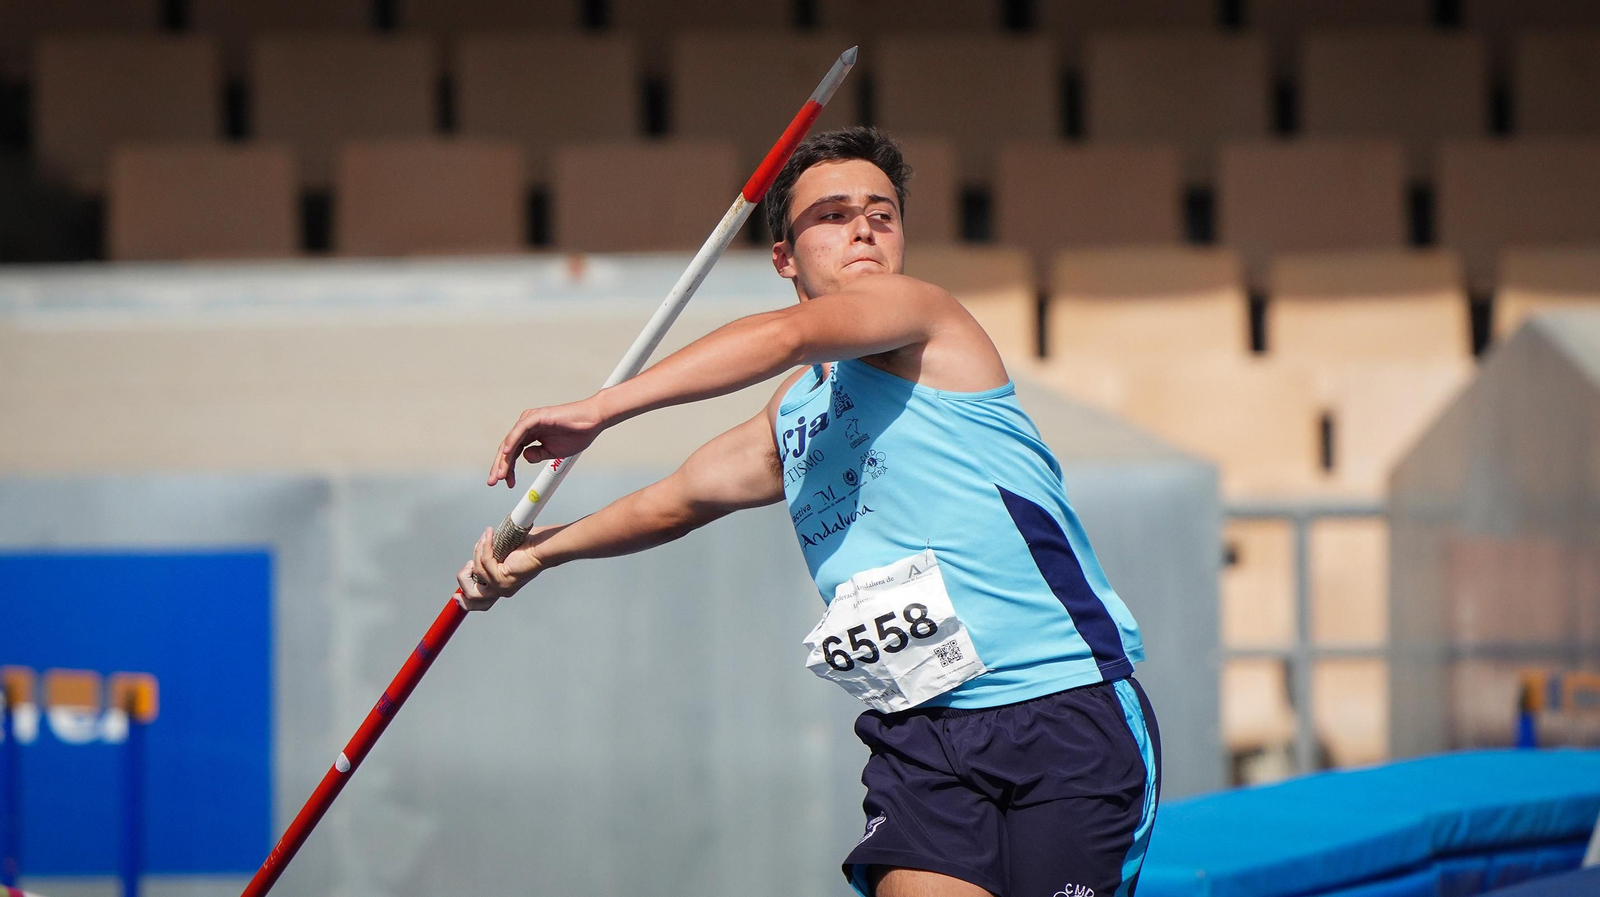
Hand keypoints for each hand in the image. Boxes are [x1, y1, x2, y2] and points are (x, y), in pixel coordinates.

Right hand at [454, 526, 547, 610]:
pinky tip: (489, 534)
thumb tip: (477, 553)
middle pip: (472, 597)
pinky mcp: (502, 578)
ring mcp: (502, 586)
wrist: (544, 547)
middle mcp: (501, 590)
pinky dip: (485, 545)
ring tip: (487, 538)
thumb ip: (490, 559)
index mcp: (502, 587)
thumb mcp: (504, 555)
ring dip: (478, 552)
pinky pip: (485, 561)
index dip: (465, 602)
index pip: (480, 604)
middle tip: (469, 564)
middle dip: (463, 579)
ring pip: (476, 572)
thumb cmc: (530, 547)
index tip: (455, 597)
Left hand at [489, 397, 607, 488]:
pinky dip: (512, 441)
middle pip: (508, 448)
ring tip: (500, 474)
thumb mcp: (553, 452)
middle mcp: (527, 426)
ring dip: (504, 459)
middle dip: (500, 466)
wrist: (592, 422)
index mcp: (530, 434)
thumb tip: (524, 458)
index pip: (513, 453)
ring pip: (511, 441)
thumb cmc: (576, 434)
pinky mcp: (537, 417)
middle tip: (494, 481)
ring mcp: (531, 421)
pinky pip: (520, 430)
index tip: (506, 483)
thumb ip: (537, 455)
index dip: (508, 469)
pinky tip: (507, 454)